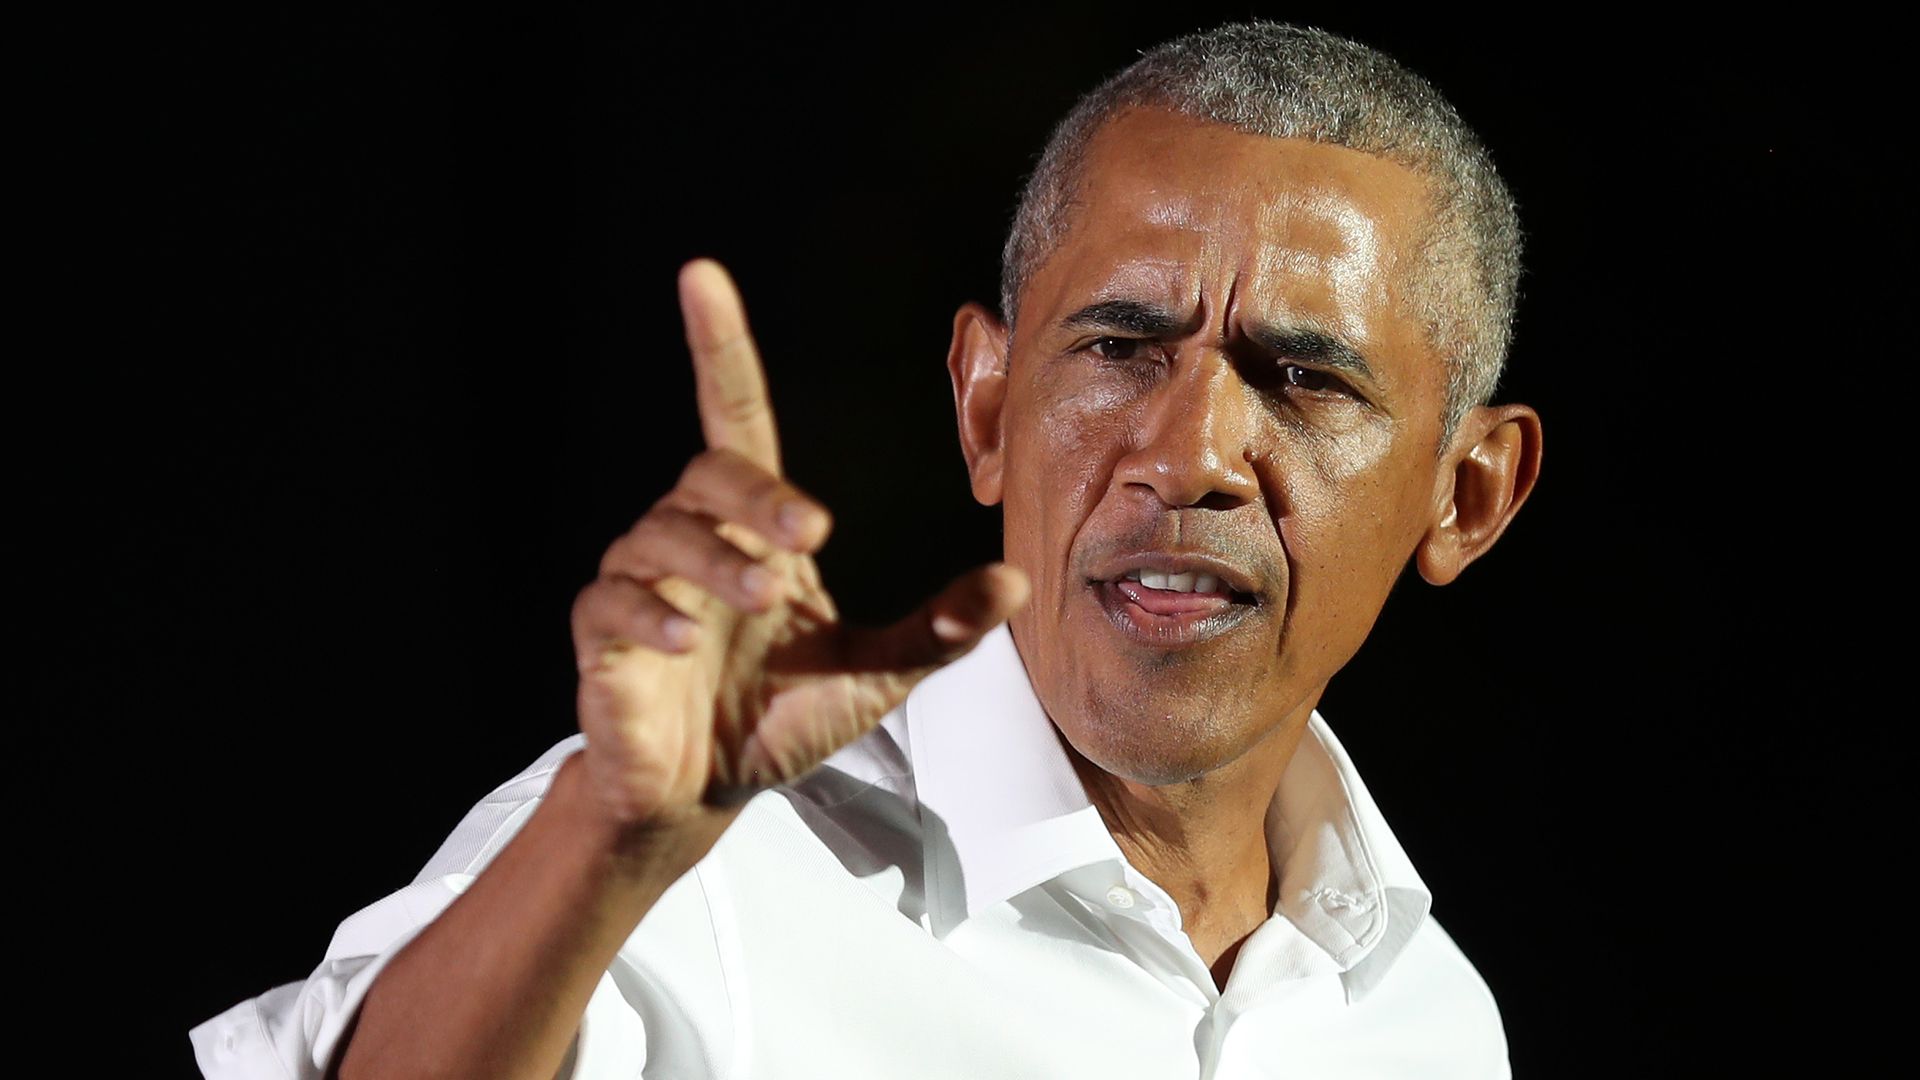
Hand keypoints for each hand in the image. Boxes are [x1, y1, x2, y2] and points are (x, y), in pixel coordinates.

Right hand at [568, 258, 1028, 837]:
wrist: (707, 793)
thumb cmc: (782, 719)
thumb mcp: (875, 674)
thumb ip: (938, 629)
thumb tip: (1016, 581)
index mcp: (754, 529)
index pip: (731, 413)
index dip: (717, 346)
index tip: (701, 276)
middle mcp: (694, 538)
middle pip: (710, 474)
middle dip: (757, 500)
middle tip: (807, 537)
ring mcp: (643, 583)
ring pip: (660, 532)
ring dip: (714, 561)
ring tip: (759, 601)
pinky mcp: (604, 636)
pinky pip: (613, 601)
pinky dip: (651, 614)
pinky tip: (686, 639)